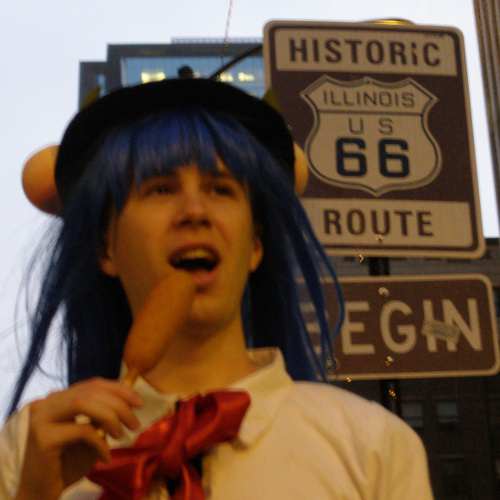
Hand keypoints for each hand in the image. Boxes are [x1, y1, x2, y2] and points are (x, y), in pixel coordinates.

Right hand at [15, 378, 142, 499]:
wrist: (41, 494)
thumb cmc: (68, 464)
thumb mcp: (91, 435)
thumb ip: (103, 416)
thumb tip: (129, 399)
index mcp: (58, 399)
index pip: (93, 384)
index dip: (119, 389)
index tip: (138, 402)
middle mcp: (46, 403)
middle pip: (90, 391)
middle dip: (119, 404)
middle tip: (135, 423)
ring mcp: (41, 418)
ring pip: (84, 403)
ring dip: (111, 417)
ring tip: (123, 435)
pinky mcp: (42, 437)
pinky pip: (81, 431)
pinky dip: (100, 442)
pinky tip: (106, 457)